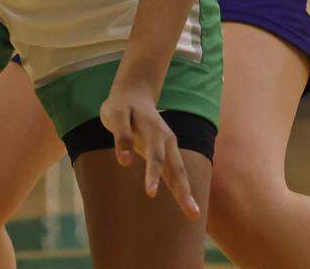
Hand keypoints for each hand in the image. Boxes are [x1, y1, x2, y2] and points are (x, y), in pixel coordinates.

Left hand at [99, 78, 200, 219]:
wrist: (134, 94)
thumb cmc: (121, 106)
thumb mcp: (115, 114)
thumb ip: (121, 135)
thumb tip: (124, 162)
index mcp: (154, 130)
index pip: (154, 156)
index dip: (152, 174)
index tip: (150, 193)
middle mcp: (166, 140)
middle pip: (176, 168)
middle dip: (183, 191)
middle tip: (192, 214)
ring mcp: (168, 147)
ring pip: (178, 172)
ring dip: (186, 193)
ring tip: (194, 214)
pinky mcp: (165, 153)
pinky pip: (173, 173)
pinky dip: (180, 189)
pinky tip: (186, 204)